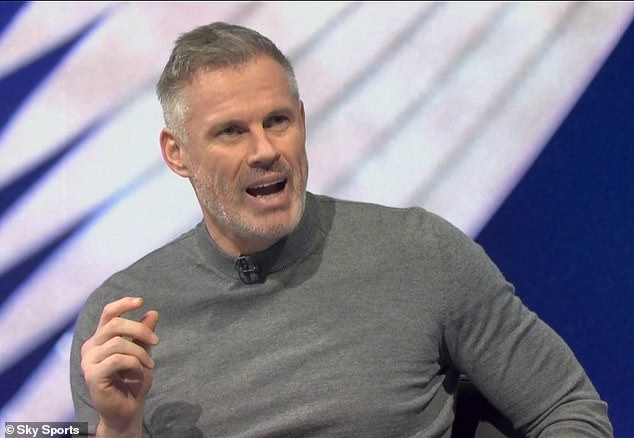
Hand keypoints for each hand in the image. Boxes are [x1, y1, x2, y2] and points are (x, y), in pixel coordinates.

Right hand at [80, 297, 158, 435]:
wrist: (128, 408)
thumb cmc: (133, 381)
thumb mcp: (143, 352)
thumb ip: (144, 334)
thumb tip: (153, 312)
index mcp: (100, 339)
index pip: (108, 313)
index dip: (123, 304)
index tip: (141, 301)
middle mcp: (91, 347)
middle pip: (115, 324)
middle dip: (140, 329)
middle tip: (157, 341)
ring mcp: (88, 361)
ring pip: (118, 342)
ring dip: (140, 352)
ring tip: (149, 364)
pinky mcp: (92, 375)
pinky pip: (117, 359)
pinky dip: (134, 363)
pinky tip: (139, 372)